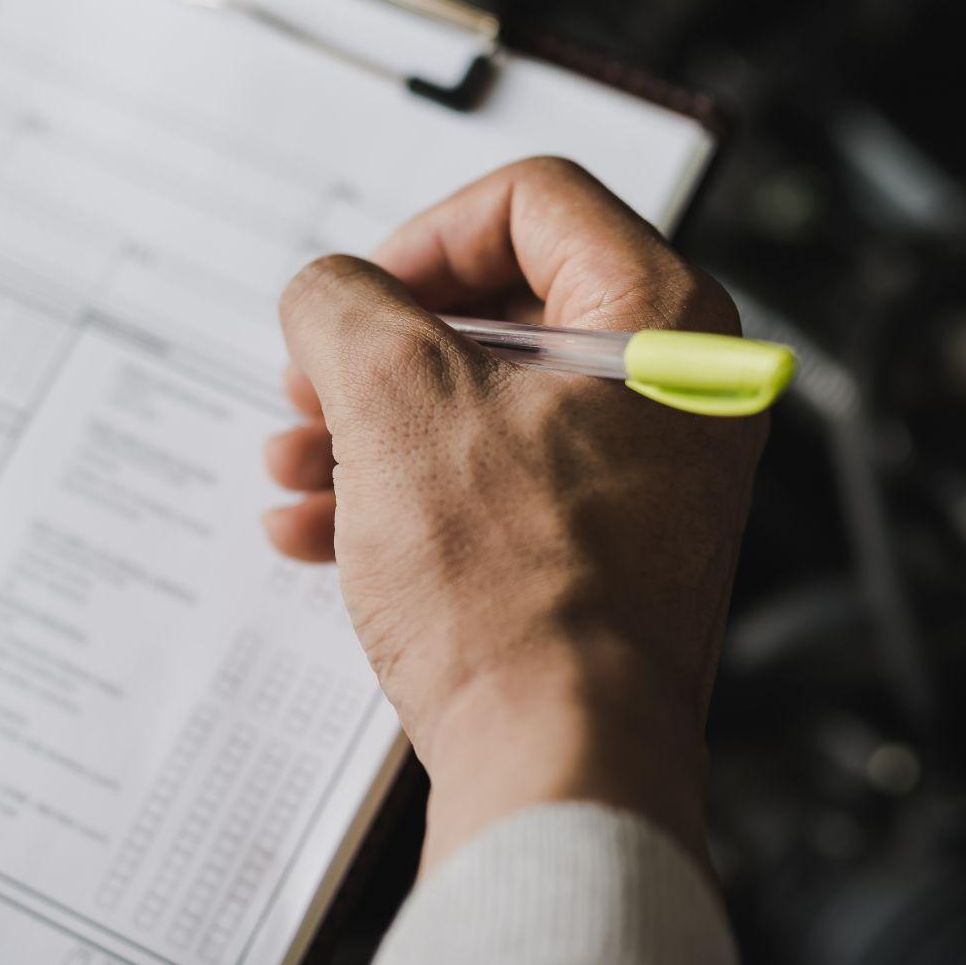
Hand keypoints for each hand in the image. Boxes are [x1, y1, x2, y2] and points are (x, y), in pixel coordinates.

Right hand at [266, 157, 763, 870]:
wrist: (561, 763)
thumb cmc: (514, 593)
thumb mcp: (393, 400)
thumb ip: (341, 304)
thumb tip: (327, 294)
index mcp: (662, 320)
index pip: (533, 201)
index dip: (421, 235)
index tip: (355, 301)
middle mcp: (672, 391)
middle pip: (500, 307)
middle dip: (375, 349)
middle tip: (308, 389)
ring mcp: (643, 479)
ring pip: (482, 403)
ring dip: (368, 426)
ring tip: (293, 470)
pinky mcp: (605, 554)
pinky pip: (492, 485)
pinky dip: (402, 493)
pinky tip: (317, 533)